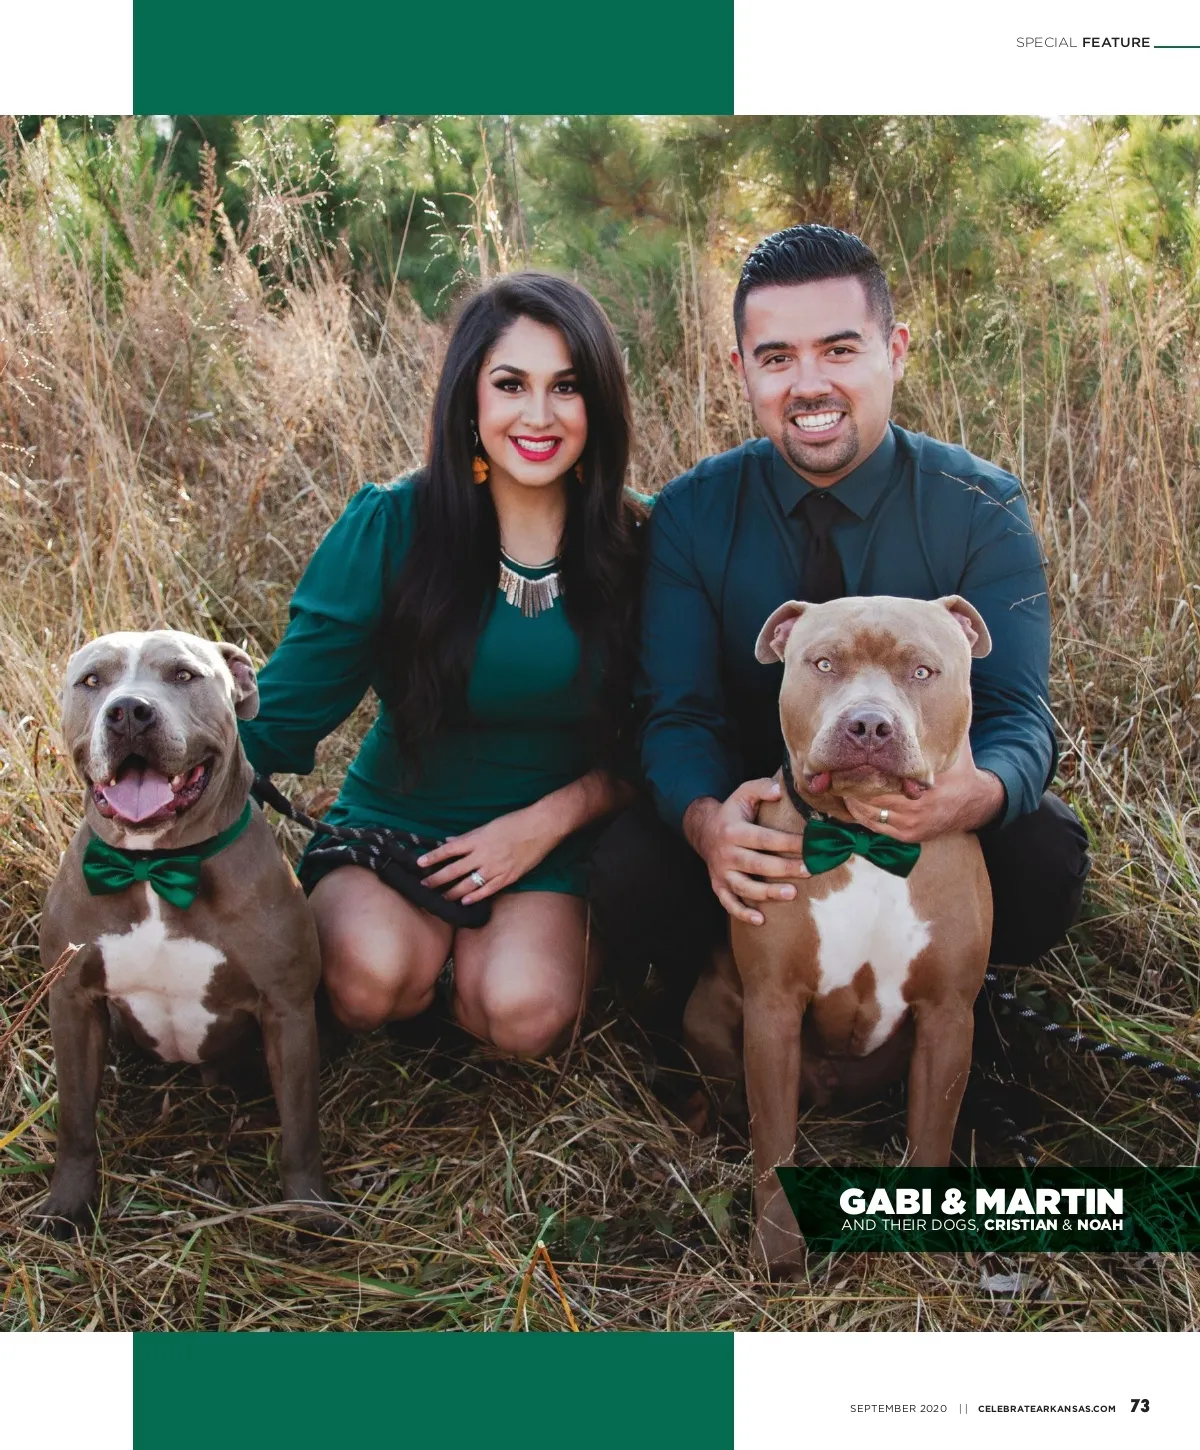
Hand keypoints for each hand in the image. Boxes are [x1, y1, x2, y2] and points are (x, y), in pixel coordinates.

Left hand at [417, 806, 558, 904]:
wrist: (541, 827)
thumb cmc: (515, 822)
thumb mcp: (488, 826)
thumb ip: (468, 836)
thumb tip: (449, 842)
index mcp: (477, 840)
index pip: (448, 850)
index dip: (433, 857)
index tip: (419, 863)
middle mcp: (483, 855)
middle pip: (454, 870)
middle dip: (437, 879)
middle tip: (424, 886)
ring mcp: (495, 868)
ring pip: (468, 884)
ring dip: (452, 892)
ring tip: (441, 898)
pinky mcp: (508, 876)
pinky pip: (488, 890)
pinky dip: (475, 897)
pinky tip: (464, 901)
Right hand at [685, 779, 808, 926]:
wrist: (703, 830)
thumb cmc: (732, 813)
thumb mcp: (743, 793)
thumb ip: (762, 788)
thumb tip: (780, 790)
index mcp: (734, 830)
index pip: (765, 839)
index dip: (788, 843)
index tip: (810, 846)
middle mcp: (726, 853)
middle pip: (758, 864)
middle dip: (785, 868)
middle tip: (809, 870)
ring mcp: (721, 872)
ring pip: (745, 886)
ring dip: (768, 893)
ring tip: (792, 894)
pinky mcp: (718, 885)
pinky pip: (728, 902)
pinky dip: (742, 913)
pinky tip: (760, 920)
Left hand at [842, 738, 1004, 842]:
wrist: (976, 803)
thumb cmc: (960, 769)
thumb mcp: (954, 747)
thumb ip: (939, 730)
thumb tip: (934, 696)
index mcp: (927, 784)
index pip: (884, 777)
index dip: (863, 767)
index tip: (849, 756)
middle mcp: (917, 807)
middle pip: (870, 795)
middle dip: (851, 781)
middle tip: (835, 767)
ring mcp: (910, 824)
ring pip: (866, 811)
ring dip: (850, 796)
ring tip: (838, 780)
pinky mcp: (906, 835)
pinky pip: (871, 824)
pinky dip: (857, 811)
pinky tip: (851, 796)